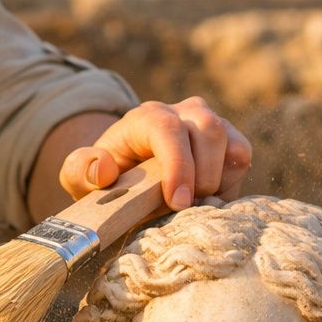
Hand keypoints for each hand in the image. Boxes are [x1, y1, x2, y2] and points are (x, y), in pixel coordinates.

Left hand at [58, 98, 251, 209]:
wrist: (130, 173)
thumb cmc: (107, 177)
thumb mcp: (79, 176)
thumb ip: (80, 171)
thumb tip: (103, 169)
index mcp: (145, 118)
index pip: (169, 129)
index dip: (179, 165)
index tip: (178, 201)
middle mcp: (182, 112)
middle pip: (209, 131)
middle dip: (202, 177)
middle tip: (183, 209)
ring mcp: (209, 122)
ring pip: (232, 143)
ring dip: (218, 182)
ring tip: (192, 204)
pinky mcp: (228, 139)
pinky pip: (242, 157)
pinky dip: (230, 183)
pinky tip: (206, 198)